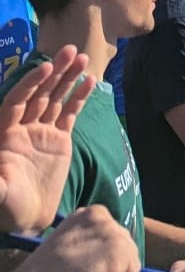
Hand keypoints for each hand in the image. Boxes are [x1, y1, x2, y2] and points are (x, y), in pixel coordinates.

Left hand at [0, 45, 92, 233]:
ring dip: (68, 78)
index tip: (45, 68)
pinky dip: (79, 96)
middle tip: (70, 51)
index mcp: (5, 134)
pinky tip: (90, 80)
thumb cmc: (7, 209)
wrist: (28, 221)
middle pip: (39, 93)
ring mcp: (42, 132)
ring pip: (56, 98)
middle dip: (53, 72)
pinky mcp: (60, 140)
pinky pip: (70, 113)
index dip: (30, 84)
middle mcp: (23, 128)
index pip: (17, 100)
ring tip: (82, 58)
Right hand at [12, 205, 137, 271]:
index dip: (98, 257)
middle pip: (126, 245)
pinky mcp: (120, 250)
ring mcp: (113, 231)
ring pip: (131, 260)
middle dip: (109, 264)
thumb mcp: (69, 243)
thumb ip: (90, 238)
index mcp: (90, 212)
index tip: (76, 265)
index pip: (113, 235)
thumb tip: (107, 251)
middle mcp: (104, 215)